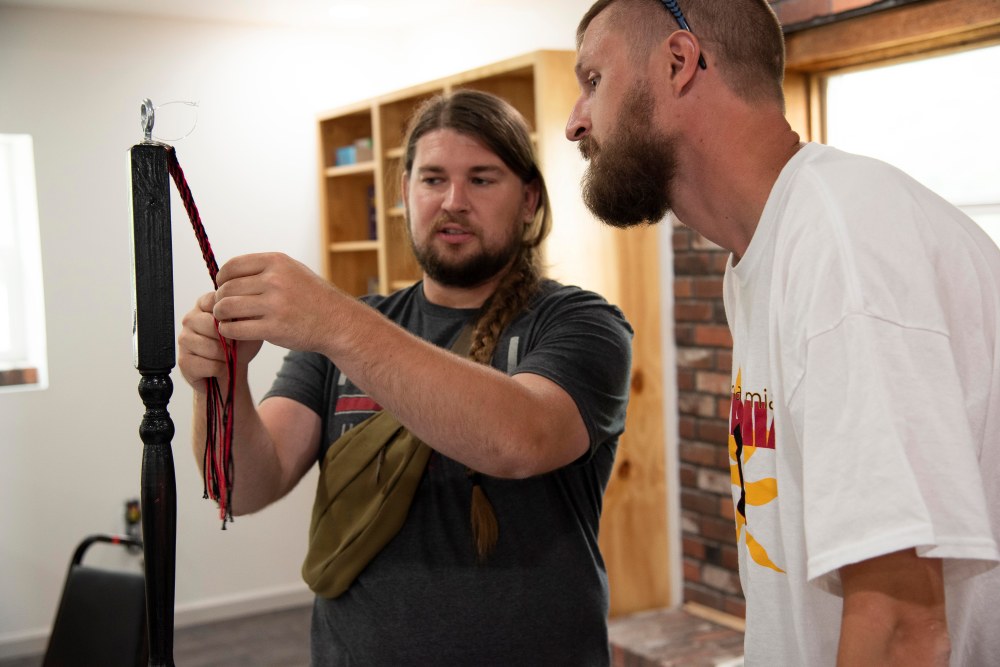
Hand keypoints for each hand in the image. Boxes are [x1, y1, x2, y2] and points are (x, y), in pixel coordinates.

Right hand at [177, 291, 262, 390]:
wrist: (232, 369)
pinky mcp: (184, 360)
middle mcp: (190, 318)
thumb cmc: (239, 344)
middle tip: (235, 346)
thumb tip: (244, 309)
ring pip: (211, 347)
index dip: (233, 318)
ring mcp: (184, 339)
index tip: (239, 325)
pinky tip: (221, 367)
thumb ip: (245, 313)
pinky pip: (208, 365)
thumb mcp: (248, 324)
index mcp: (205, 304)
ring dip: (226, 356)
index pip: (218, 303)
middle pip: (213, 326)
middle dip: (230, 340)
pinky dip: (221, 369)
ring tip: (228, 357)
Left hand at [211, 252, 346, 353]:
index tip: (222, 287)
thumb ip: (264, 269)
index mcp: (277, 262)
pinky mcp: (274, 329)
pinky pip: (236, 329)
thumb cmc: (312, 297)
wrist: (337, 321)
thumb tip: (229, 274)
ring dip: (220, 315)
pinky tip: (232, 331)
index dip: (222, 278)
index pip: (232, 266)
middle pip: (227, 288)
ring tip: (225, 319)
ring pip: (227, 307)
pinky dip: (228, 331)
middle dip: (219, 299)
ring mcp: (275, 305)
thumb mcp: (292, 271)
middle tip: (223, 307)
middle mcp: (275, 280)